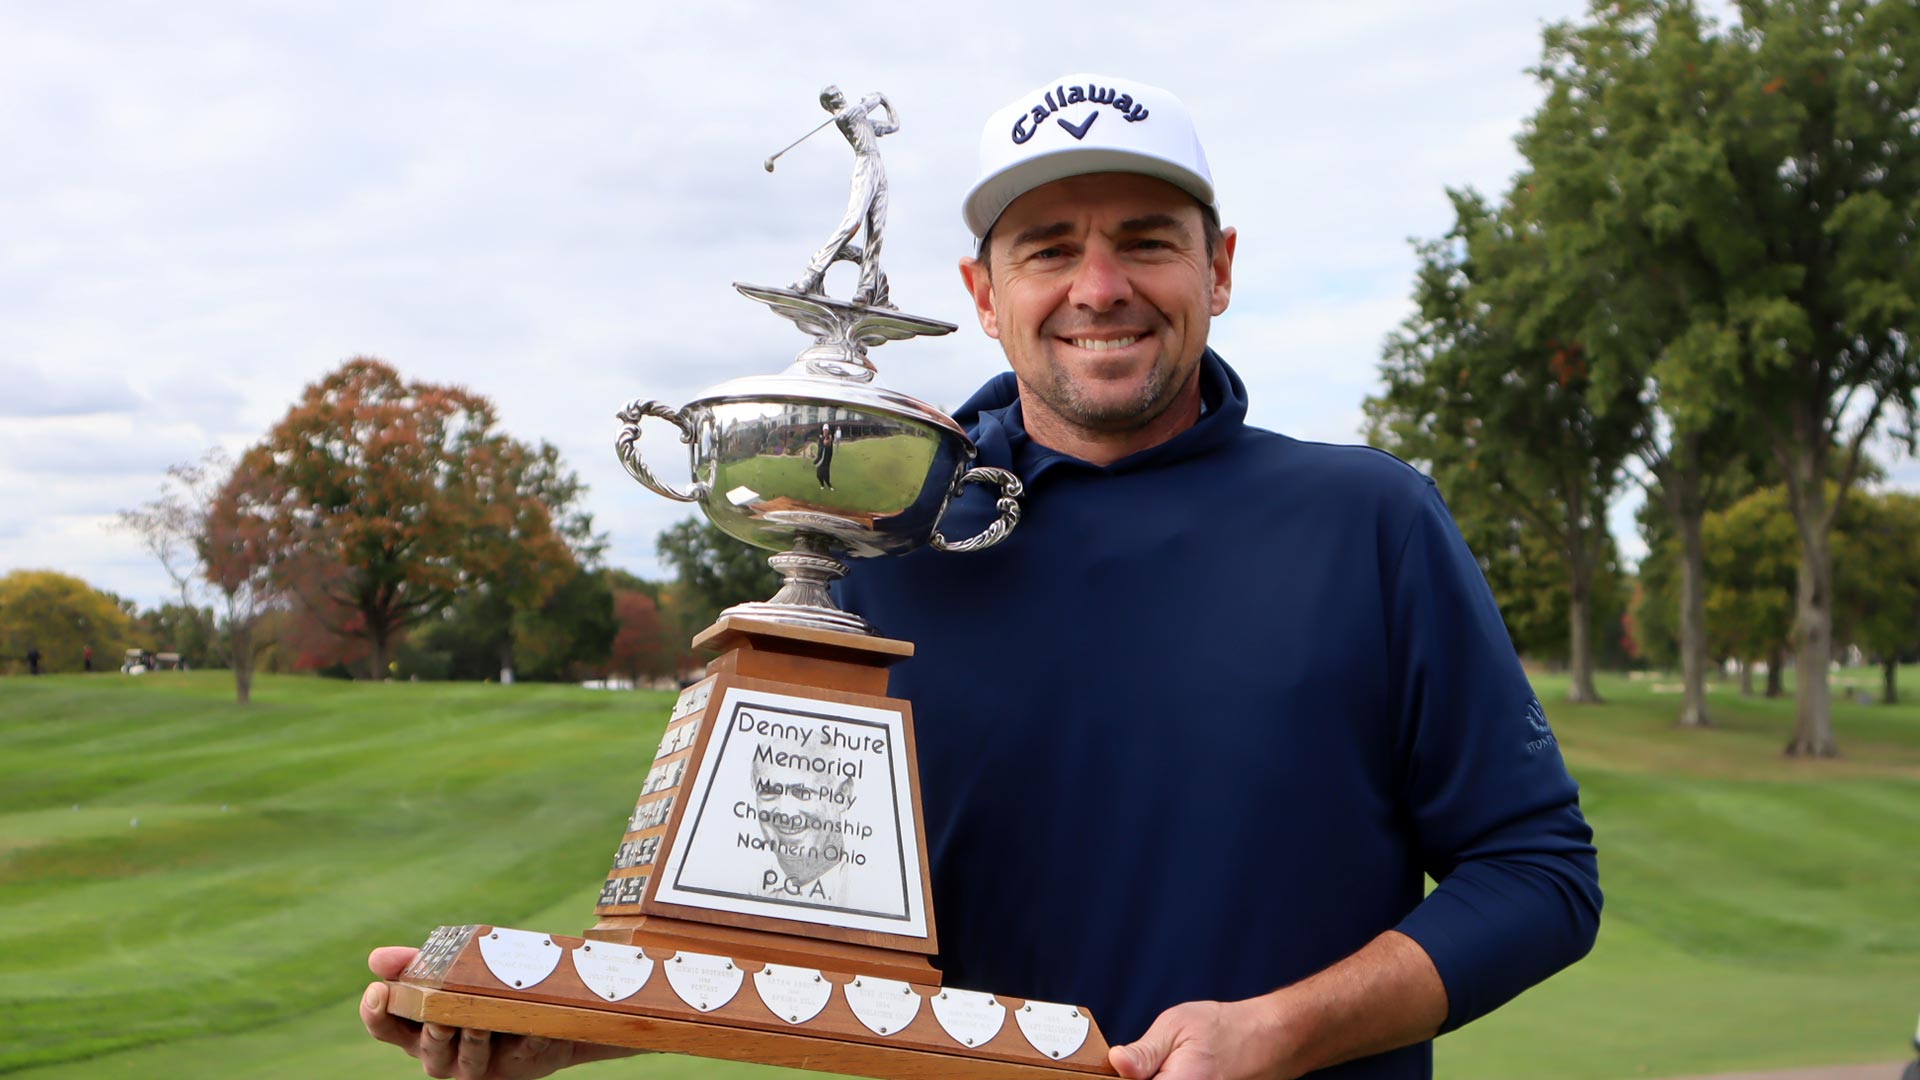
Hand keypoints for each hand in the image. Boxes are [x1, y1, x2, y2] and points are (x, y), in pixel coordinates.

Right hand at [359, 946, 636, 1078]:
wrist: (543, 1010)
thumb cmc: (479, 990)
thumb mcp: (448, 973)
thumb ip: (415, 964)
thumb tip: (375, 959)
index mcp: (420, 1030)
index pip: (387, 1028)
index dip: (376, 1014)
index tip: (377, 991)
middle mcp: (445, 1053)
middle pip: (428, 1050)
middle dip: (432, 1036)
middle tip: (438, 1020)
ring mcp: (482, 1062)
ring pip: (471, 1061)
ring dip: (473, 1043)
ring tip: (478, 1024)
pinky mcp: (520, 1061)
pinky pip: (524, 1052)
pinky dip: (528, 1040)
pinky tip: (532, 1027)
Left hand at [1108, 998, 1289, 1079]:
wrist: (1269, 1039)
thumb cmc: (1226, 1029)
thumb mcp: (1177, 1025)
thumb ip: (1144, 1051)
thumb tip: (1115, 1063)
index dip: (1123, 1079)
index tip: (1125, 1069)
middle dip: (1141, 1078)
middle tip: (1149, 1064)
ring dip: (1158, 1077)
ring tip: (1172, 1066)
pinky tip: (1177, 1072)